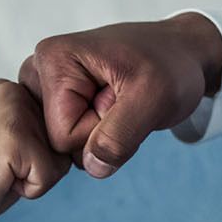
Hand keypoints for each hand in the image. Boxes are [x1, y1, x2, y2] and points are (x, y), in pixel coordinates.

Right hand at [0, 79, 70, 221]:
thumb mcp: (13, 139)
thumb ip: (40, 127)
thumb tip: (84, 131)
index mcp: (10, 88)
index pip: (60, 125)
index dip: (39, 154)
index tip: (5, 157)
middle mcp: (12, 90)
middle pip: (65, 139)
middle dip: (41, 165)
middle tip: (3, 167)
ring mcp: (13, 112)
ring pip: (62, 158)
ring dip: (37, 177)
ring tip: (2, 174)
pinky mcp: (14, 137)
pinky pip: (50, 175)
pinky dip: (31, 189)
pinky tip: (1, 181)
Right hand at [18, 12, 221, 177]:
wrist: (182, 54)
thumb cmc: (171, 66)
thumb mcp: (155, 98)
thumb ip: (120, 135)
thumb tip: (93, 167)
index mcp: (53, 58)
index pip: (62, 136)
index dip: (100, 129)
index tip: (124, 98)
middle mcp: (39, 69)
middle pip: (56, 141)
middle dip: (97, 131)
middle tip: (124, 99)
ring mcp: (46, 84)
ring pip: (63, 143)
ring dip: (98, 132)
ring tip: (119, 99)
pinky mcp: (57, 97)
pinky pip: (69, 138)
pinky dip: (96, 130)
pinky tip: (110, 104)